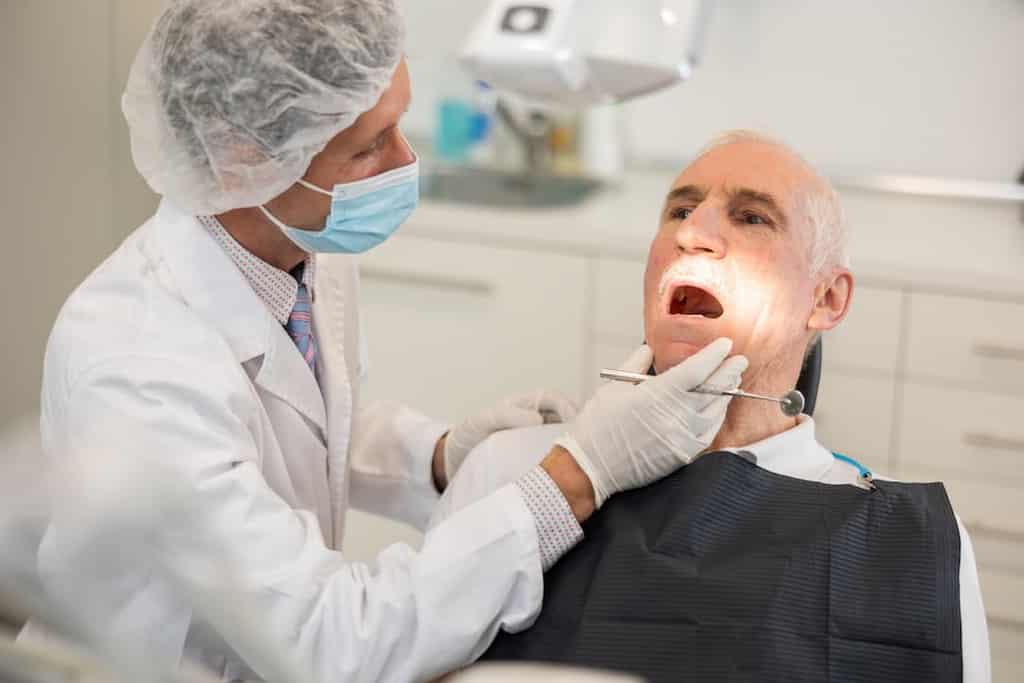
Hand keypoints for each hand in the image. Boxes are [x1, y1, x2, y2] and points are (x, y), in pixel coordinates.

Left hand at [435, 390, 578, 489]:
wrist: (454, 461)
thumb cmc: (468, 435)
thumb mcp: (484, 421)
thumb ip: (508, 416)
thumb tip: (538, 419)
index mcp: (527, 405)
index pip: (556, 400)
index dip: (569, 409)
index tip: (575, 425)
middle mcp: (537, 419)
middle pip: (567, 419)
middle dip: (579, 429)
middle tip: (585, 445)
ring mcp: (538, 439)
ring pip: (565, 438)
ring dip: (574, 447)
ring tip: (580, 461)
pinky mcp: (537, 459)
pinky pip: (556, 457)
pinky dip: (564, 463)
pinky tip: (565, 474)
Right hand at [553, 338, 747, 508]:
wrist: (591, 467)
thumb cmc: (598, 427)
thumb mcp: (613, 388)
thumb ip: (636, 365)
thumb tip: (650, 349)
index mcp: (657, 396)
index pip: (697, 371)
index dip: (714, 355)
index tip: (725, 345)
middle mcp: (675, 417)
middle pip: (713, 390)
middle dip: (729, 372)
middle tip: (739, 360)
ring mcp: (682, 438)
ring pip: (715, 412)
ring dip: (726, 394)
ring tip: (731, 380)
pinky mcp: (682, 455)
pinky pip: (708, 433)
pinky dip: (716, 418)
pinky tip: (718, 408)